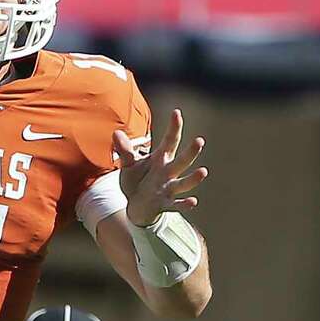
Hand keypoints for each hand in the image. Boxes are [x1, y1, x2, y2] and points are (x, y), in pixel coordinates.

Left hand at [114, 109, 207, 228]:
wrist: (136, 208)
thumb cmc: (136, 183)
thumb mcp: (129, 166)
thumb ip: (125, 151)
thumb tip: (116, 132)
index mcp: (160, 160)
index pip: (170, 141)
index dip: (174, 127)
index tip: (177, 113)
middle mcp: (168, 173)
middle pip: (181, 161)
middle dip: (191, 152)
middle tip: (199, 141)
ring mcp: (168, 189)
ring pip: (183, 183)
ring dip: (193, 178)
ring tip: (203, 171)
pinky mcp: (165, 204)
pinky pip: (176, 204)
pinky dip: (184, 204)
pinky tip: (193, 201)